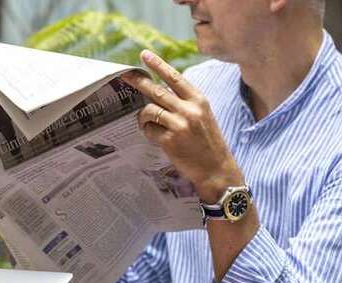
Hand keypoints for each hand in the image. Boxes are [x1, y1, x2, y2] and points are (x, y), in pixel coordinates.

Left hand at [122, 50, 243, 202]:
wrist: (216, 169)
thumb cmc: (208, 142)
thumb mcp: (203, 115)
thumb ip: (186, 102)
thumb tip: (160, 90)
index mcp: (199, 100)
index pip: (175, 77)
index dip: (158, 64)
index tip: (144, 55)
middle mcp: (189, 110)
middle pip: (157, 91)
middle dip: (138, 82)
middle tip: (125, 76)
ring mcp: (179, 125)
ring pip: (149, 110)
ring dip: (143, 116)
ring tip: (146, 122)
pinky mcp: (171, 141)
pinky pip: (149, 130)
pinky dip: (147, 131)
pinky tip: (154, 136)